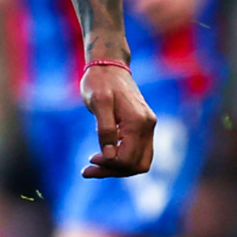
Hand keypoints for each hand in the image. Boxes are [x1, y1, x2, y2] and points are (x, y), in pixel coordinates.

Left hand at [79, 59, 155, 178]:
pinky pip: (138, 152)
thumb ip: (105, 129)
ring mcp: (148, 127)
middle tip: (88, 170)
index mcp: (137, 122)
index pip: (128, 159)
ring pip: (139, 161)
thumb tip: (110, 156)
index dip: (109, 165)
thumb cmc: (100, 82)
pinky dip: (122, 159)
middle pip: (136, 165)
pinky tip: (104, 156)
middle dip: (112, 171)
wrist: (109, 65)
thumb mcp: (98, 103)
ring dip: (118, 169)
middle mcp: (148, 126)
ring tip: (93, 168)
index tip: (91, 159)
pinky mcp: (143, 126)